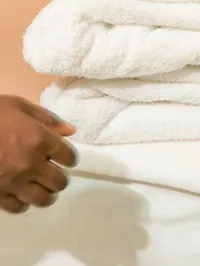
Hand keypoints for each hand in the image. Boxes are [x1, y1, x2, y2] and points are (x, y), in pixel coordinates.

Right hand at [0, 95, 76, 213]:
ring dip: (46, 193)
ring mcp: (13, 182)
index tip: (64, 156)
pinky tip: (20, 192)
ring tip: (42, 186)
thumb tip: (71, 131)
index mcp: (40, 140)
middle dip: (60, 177)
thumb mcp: (19, 106)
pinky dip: (23, 202)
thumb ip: (48, 119)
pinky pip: (18, 207)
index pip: (69, 157)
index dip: (69, 157)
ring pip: (42, 199)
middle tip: (54, 172)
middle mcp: (31, 164)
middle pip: (60, 182)